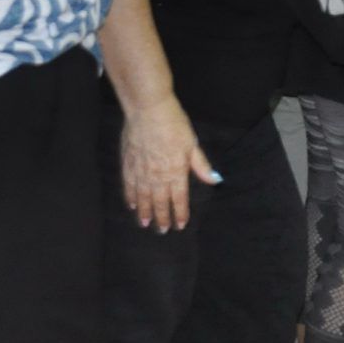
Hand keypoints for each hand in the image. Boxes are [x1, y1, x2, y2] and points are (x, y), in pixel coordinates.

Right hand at [121, 98, 217, 231]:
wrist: (148, 110)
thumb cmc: (174, 124)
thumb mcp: (192, 144)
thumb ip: (201, 165)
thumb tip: (215, 180)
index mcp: (176, 172)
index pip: (179, 199)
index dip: (180, 213)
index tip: (180, 225)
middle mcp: (158, 176)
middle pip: (160, 202)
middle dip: (162, 218)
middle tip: (162, 231)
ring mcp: (141, 171)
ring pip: (143, 197)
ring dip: (145, 212)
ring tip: (145, 224)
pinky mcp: (128, 163)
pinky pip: (129, 185)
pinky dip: (130, 197)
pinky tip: (132, 204)